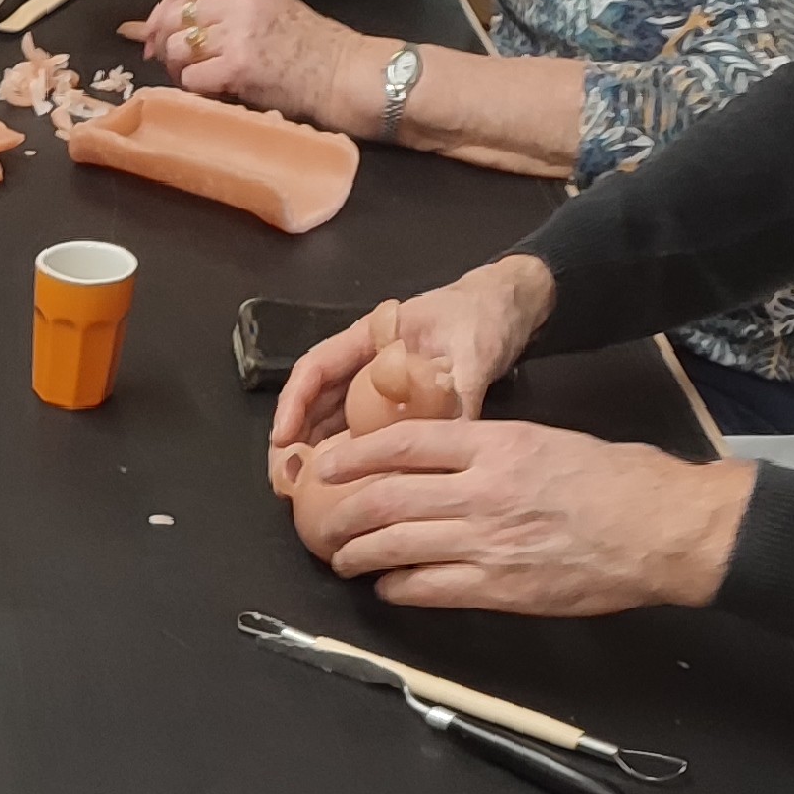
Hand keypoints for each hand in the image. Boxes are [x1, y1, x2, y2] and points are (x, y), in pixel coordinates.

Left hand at [123, 0, 366, 128]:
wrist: (338, 72)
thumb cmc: (303, 47)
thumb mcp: (265, 7)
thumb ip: (220, 8)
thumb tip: (158, 23)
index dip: (160, 11)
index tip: (152, 34)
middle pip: (174, 16)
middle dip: (162, 44)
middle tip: (172, 64)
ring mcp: (239, 31)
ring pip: (178, 47)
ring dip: (178, 70)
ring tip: (199, 78)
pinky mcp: (238, 65)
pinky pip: (191, 77)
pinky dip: (194, 89)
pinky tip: (212, 90)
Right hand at [271, 256, 553, 452]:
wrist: (510, 307)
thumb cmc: (485, 316)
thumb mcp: (472, 353)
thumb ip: (458, 396)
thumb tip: (448, 446)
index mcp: (371, 336)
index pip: (315, 367)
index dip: (292, 403)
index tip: (283, 439)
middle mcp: (365, 360)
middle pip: (314, 398)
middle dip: (294, 436)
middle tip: (283, 477)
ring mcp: (377, 381)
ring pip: (332, 416)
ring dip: (315, 447)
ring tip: (302, 486)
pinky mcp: (394, 400)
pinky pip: (361, 426)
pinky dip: (348, 450)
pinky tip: (345, 478)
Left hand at [294, 417, 754, 614]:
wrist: (664, 529)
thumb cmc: (618, 482)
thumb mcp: (550, 442)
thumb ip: (492, 451)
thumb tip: (442, 462)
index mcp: (497, 445)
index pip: (404, 443)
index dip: (353, 456)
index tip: (324, 465)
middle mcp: (482, 490)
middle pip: (384, 498)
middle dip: (340, 514)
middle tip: (320, 524)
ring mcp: (485, 541)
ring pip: (393, 546)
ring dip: (357, 555)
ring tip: (343, 560)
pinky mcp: (495, 587)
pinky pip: (424, 589)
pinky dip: (395, 588)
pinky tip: (387, 587)